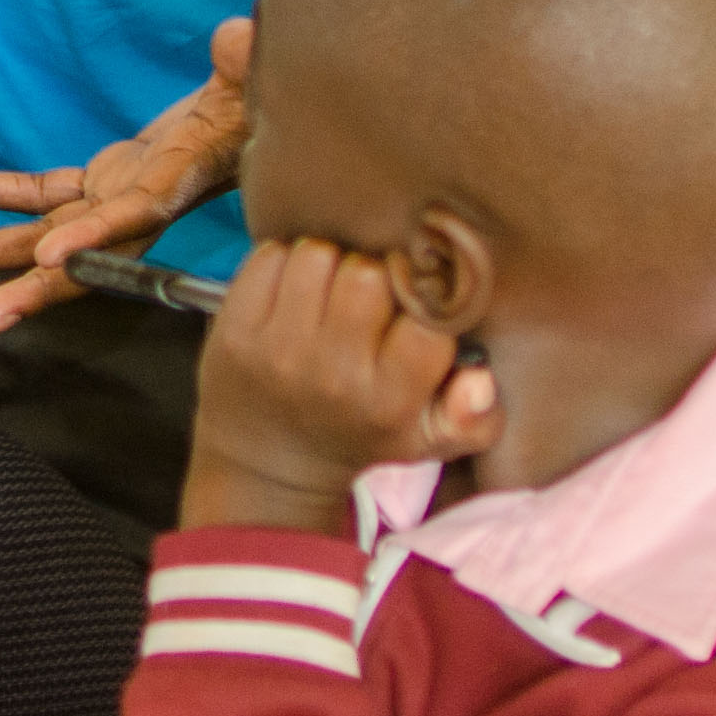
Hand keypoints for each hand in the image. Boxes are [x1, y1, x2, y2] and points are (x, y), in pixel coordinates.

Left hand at [0, 18, 254, 330]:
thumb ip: (242, 61)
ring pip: (41, 236)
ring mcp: (106, 205)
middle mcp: (134, 212)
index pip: (134, 218)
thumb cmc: (249, 105)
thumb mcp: (252, 81)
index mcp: (176, 185)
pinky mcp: (90, 189)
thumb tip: (235, 35)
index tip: (52, 256)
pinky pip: (33, 194)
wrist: (237, 125)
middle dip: (30, 286)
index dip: (96, 238)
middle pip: (79, 255)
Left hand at [179, 234, 499, 535]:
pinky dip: (284, 262)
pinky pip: (271, 256)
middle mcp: (333, 376)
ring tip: (328, 294)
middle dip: (373, 277)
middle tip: (366, 301)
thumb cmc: (359, 433)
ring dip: (328, 264)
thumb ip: (476, 418)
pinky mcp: (234, 331)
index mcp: (388, 402)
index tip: (409, 313)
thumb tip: (481, 380)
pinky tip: (292, 293)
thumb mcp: (426, 442)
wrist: (266, 461)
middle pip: (368, 274)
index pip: (426, 323)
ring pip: (319, 255)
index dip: (423, 305)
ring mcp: (278, 352)